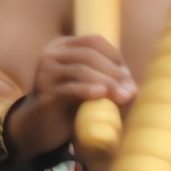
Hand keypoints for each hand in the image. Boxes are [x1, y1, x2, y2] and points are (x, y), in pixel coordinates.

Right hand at [15, 36, 134, 157]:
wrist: (38, 128)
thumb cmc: (67, 105)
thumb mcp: (86, 85)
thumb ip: (105, 79)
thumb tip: (132, 86)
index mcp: (61, 47)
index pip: (93, 41)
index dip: (114, 56)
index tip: (128, 76)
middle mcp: (50, 55)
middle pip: (89, 54)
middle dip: (114, 72)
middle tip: (130, 91)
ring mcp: (45, 74)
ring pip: (81, 70)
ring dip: (107, 82)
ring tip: (122, 97)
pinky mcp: (44, 93)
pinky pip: (69, 88)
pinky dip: (88, 90)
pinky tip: (102, 95)